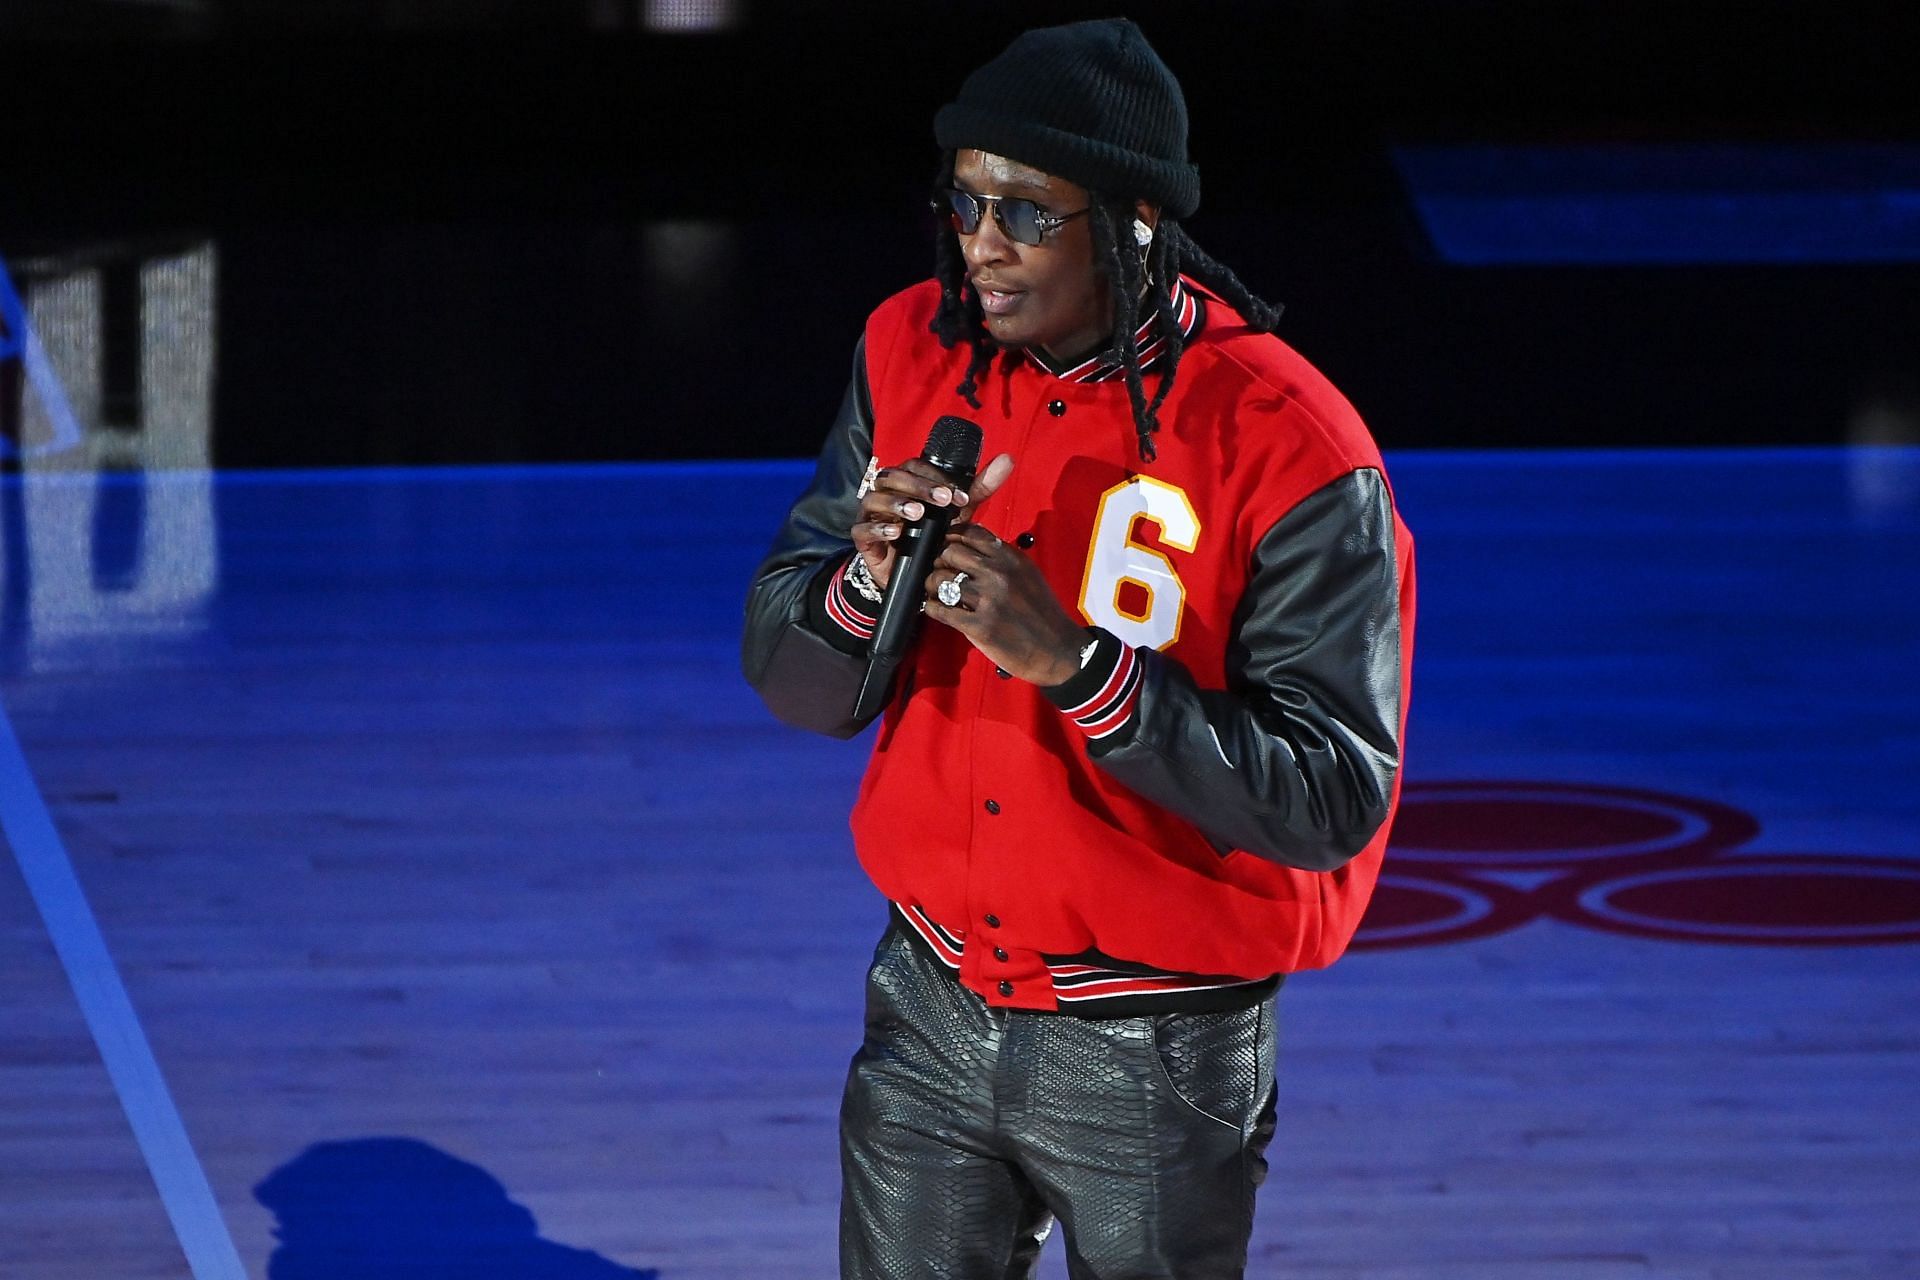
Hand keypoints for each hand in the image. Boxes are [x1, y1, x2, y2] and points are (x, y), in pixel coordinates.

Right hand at [852, 452, 1013, 589]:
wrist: (915, 573)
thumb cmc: (934, 534)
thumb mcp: (959, 511)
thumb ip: (980, 487)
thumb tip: (1007, 460)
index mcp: (907, 481)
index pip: (915, 466)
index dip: (936, 478)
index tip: (959, 496)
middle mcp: (886, 492)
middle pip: (893, 477)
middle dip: (918, 486)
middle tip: (942, 500)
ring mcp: (872, 514)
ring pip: (875, 498)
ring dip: (897, 503)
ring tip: (918, 513)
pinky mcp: (863, 538)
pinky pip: (863, 529)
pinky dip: (878, 529)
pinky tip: (897, 533)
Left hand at [924, 522, 1087, 685]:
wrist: (1058, 650)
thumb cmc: (1043, 614)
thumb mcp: (1028, 575)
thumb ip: (1001, 558)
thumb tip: (968, 546)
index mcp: (1011, 559)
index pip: (970, 533)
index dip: (952, 537)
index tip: (947, 545)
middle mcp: (999, 575)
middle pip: (949, 552)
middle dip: (940, 561)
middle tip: (941, 571)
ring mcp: (988, 600)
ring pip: (940, 579)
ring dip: (932, 585)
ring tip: (937, 592)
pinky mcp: (979, 626)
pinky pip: (940, 609)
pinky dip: (932, 607)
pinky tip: (937, 608)